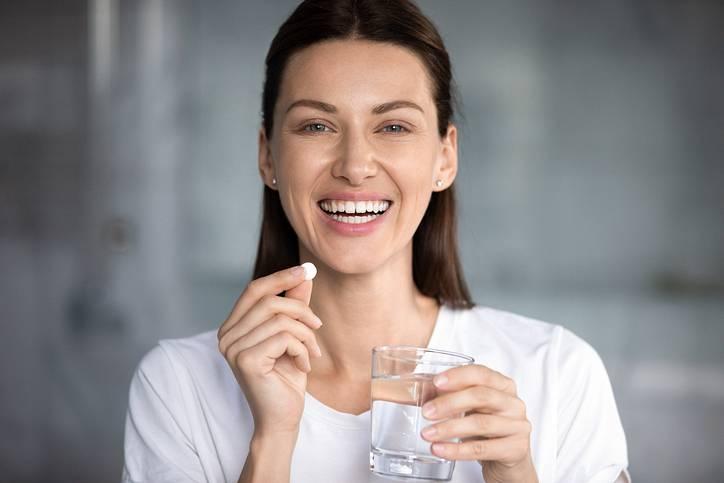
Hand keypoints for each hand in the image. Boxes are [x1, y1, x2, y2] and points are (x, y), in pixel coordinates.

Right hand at [217, 265, 322, 437]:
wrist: (282, 418)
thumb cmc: (286, 377)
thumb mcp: (293, 334)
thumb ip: (293, 304)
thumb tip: (304, 274)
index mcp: (233, 327)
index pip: (255, 289)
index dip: (280, 277)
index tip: (306, 270)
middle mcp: (226, 336)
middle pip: (270, 301)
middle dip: (301, 310)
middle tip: (318, 327)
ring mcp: (233, 348)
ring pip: (281, 319)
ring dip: (306, 335)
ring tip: (311, 353)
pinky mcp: (246, 360)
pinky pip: (284, 337)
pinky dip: (302, 349)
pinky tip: (303, 366)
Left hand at [420, 365, 537, 482]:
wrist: (508, 461)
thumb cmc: (487, 430)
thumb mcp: (471, 409)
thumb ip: (450, 397)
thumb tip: (423, 392)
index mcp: (503, 386)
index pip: (481, 373)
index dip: (458, 376)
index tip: (436, 382)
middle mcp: (513, 403)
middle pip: (481, 396)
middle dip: (449, 403)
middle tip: (427, 411)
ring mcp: (518, 426)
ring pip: (480, 423)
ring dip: (449, 428)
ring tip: (428, 433)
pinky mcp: (516, 449)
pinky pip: (482, 449)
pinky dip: (457, 450)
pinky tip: (440, 449)